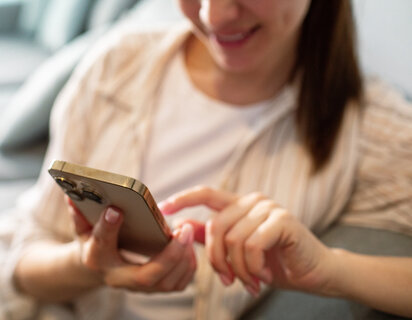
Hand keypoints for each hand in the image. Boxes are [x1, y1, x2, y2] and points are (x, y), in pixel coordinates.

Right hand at [67, 197, 196, 292]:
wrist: (97, 268)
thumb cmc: (92, 241)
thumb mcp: (82, 226)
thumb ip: (79, 212)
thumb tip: (71, 194)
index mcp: (96, 259)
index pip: (100, 244)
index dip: (107, 227)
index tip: (116, 209)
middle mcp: (118, 279)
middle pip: (145, 276)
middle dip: (168, 255)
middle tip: (183, 229)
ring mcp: (137, 288)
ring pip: (167, 283)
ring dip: (182, 258)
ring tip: (187, 231)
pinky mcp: (154, 289)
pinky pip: (178, 283)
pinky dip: (188, 265)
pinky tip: (189, 244)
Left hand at [158, 187, 333, 296]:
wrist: (314, 273)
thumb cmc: (274, 262)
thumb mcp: (236, 251)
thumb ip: (211, 237)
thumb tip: (182, 226)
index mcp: (238, 205)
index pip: (206, 194)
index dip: (183, 199)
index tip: (162, 208)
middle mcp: (252, 201)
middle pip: (215, 226)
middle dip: (217, 260)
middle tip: (229, 282)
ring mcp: (268, 208)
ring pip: (233, 239)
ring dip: (239, 270)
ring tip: (250, 283)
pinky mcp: (283, 220)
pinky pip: (252, 244)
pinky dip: (253, 268)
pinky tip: (263, 278)